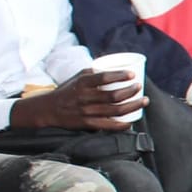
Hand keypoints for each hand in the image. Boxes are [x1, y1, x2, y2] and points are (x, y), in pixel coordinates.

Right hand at [17, 70, 146, 129]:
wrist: (48, 109)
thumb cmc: (68, 90)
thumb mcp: (78, 77)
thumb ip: (95, 72)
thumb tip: (115, 66)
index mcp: (82, 83)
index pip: (103, 78)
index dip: (119, 76)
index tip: (132, 74)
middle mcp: (84, 98)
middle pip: (113, 95)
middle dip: (130, 91)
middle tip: (139, 87)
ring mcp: (86, 112)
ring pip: (114, 110)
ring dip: (132, 106)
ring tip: (143, 100)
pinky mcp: (87, 124)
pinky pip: (108, 125)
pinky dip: (122, 124)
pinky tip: (132, 121)